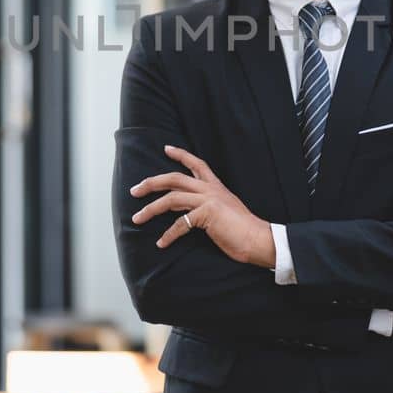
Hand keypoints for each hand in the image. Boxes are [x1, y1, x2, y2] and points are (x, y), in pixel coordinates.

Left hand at [130, 145, 276, 267]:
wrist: (258, 239)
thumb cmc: (242, 229)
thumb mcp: (223, 210)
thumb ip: (206, 205)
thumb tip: (184, 209)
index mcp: (216, 186)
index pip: (197, 164)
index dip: (181, 155)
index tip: (166, 148)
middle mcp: (210, 189)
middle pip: (174, 178)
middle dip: (151, 183)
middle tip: (134, 190)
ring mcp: (208, 200)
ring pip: (171, 199)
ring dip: (150, 209)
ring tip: (137, 218)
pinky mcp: (207, 214)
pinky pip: (180, 224)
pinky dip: (168, 235)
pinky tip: (161, 243)